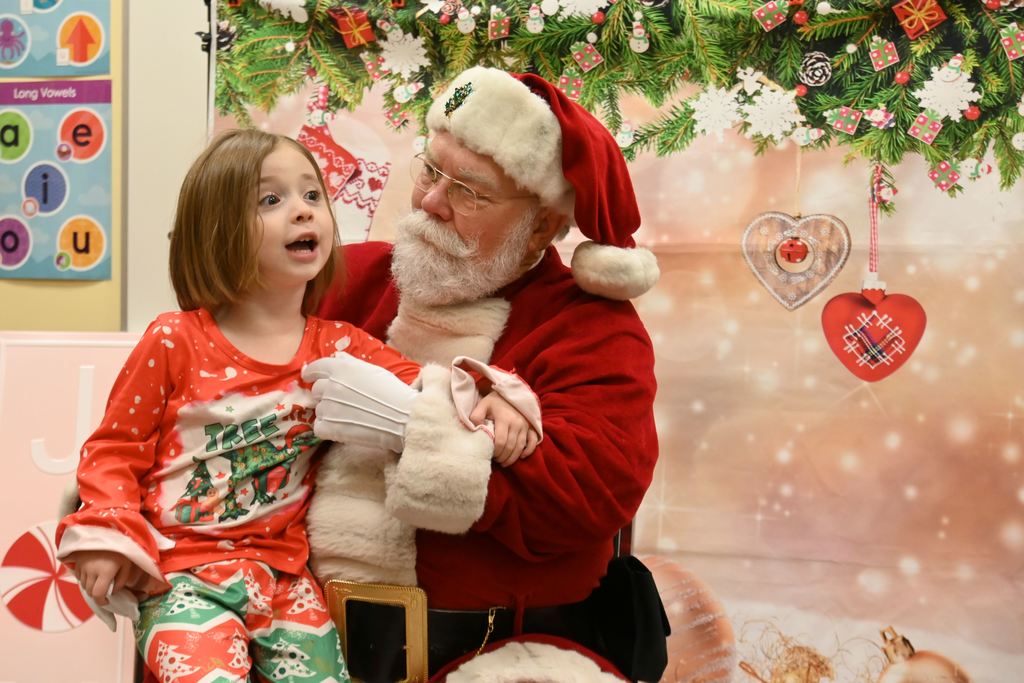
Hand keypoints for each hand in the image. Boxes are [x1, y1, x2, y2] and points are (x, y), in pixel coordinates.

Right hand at [65, 550, 143, 605]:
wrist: (104, 529)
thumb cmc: (120, 547)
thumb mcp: (126, 564)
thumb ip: (121, 580)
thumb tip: (113, 592)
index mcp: (105, 572)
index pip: (98, 594)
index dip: (102, 601)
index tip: (107, 601)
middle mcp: (91, 570)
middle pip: (89, 591)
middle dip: (97, 594)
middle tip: (105, 590)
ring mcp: (82, 566)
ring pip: (83, 584)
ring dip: (91, 586)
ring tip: (100, 579)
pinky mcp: (77, 561)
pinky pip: (79, 575)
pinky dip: (85, 578)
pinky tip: (92, 572)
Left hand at [302, 353, 418, 451]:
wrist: (404, 417)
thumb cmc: (393, 392)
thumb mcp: (373, 371)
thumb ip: (351, 363)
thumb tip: (337, 357)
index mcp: (341, 369)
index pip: (315, 368)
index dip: (311, 373)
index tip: (310, 377)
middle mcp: (331, 386)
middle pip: (316, 390)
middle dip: (325, 395)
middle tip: (342, 401)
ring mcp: (329, 407)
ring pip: (319, 409)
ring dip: (329, 412)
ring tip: (348, 416)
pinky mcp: (330, 427)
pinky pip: (319, 427)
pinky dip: (327, 429)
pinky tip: (343, 428)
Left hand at [470, 393, 539, 466]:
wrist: (510, 392)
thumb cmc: (495, 401)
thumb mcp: (483, 405)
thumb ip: (476, 416)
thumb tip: (474, 429)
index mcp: (504, 419)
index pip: (500, 441)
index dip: (495, 452)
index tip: (490, 455)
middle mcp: (516, 423)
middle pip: (510, 447)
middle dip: (503, 457)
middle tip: (496, 460)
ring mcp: (525, 425)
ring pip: (520, 447)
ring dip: (512, 458)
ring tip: (504, 462)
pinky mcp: (530, 426)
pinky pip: (532, 441)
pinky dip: (528, 451)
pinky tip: (521, 457)